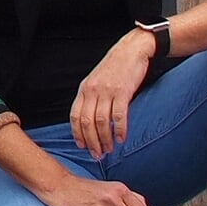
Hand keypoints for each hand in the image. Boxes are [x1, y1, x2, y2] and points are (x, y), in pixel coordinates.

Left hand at [70, 28, 154, 158]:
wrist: (131, 50)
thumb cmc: (115, 67)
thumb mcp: (96, 81)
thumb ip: (92, 97)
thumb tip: (90, 119)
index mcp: (84, 89)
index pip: (75, 116)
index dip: (77, 133)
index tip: (82, 146)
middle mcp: (92, 91)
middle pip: (87, 122)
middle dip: (91, 142)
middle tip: (97, 155)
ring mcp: (106, 91)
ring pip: (101, 122)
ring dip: (104, 139)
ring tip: (109, 150)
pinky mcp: (122, 92)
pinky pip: (118, 116)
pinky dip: (119, 130)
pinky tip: (121, 139)